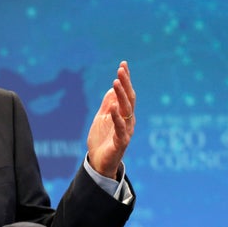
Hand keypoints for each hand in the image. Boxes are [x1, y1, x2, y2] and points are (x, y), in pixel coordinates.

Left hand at [86, 61, 135, 178]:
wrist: (98, 162)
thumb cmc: (102, 140)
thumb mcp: (101, 118)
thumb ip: (107, 105)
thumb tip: (112, 88)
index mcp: (124, 114)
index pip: (127, 94)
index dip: (126, 79)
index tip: (123, 64)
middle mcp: (128, 121)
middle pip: (129, 99)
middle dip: (125, 83)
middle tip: (120, 70)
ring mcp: (126, 131)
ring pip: (126, 111)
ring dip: (122, 96)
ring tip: (116, 82)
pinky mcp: (120, 142)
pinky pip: (120, 129)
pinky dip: (117, 117)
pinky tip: (113, 107)